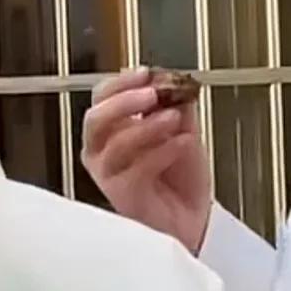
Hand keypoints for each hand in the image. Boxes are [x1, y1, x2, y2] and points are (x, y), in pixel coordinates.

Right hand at [80, 68, 211, 254]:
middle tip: (153, 94)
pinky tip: (182, 143)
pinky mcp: (123, 196)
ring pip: (115, 144)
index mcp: (111, 129)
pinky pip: (136, 169)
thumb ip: (175, 104)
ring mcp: (109, 175)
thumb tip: (172, 79)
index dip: (122, 82)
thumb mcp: (181, 129)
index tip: (147, 73)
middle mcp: (101, 151)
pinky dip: (162, 151)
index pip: (102, 97)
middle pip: (95, 119)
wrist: (194, 218)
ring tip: (175, 119)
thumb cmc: (180, 178)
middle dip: (124, 101)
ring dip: (147, 126)